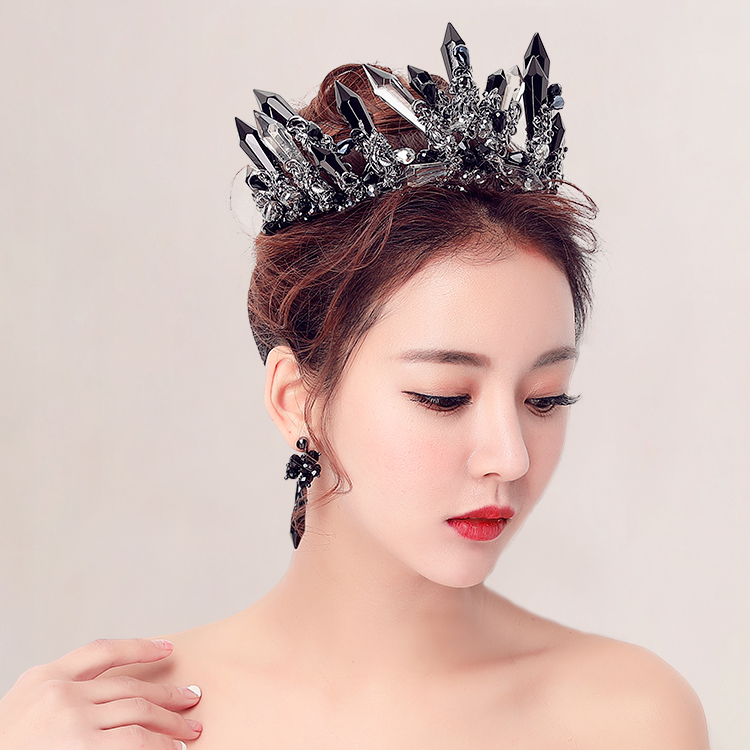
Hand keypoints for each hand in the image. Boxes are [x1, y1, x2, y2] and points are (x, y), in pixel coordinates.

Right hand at [0, 638, 201, 748]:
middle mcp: (61, 695)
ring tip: (190, 731)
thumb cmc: (7, 744)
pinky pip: (134, 743)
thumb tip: (117, 697)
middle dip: (166, 694)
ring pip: (138, 714)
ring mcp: (72, 723)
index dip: (140, 647)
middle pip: (130, 687)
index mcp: (44, 677)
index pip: (102, 651)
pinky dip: (158, 746)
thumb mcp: (24, 707)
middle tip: (191, 699)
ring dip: (170, 723)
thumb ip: (63, 694)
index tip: (168, 648)